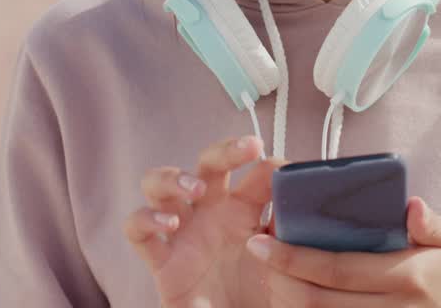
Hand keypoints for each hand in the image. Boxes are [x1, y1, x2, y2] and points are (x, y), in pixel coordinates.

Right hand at [125, 136, 282, 307]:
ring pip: (160, 183)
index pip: (257, 171)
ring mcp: (183, 233)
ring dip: (174, 178)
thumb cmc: (263, 301)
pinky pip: (137, 229)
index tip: (290, 172)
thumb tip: (302, 207)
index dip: (273, 165)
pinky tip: (168, 225)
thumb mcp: (288, 269)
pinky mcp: (161, 261)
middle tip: (250, 148)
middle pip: (210, 162)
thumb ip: (292, 239)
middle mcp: (213, 213)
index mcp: (248, 211)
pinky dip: (146, 219)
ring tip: (194, 190)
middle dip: (227, 150)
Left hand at [246, 196, 440, 306]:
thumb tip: (412, 207)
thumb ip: (430, 223)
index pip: (337, 269)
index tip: (261, 241)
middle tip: (256, 253)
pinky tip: (286, 293)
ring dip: (281, 298)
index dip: (293, 257)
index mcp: (406, 279)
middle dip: (277, 278)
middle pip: (315, 300)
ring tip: (267, 272)